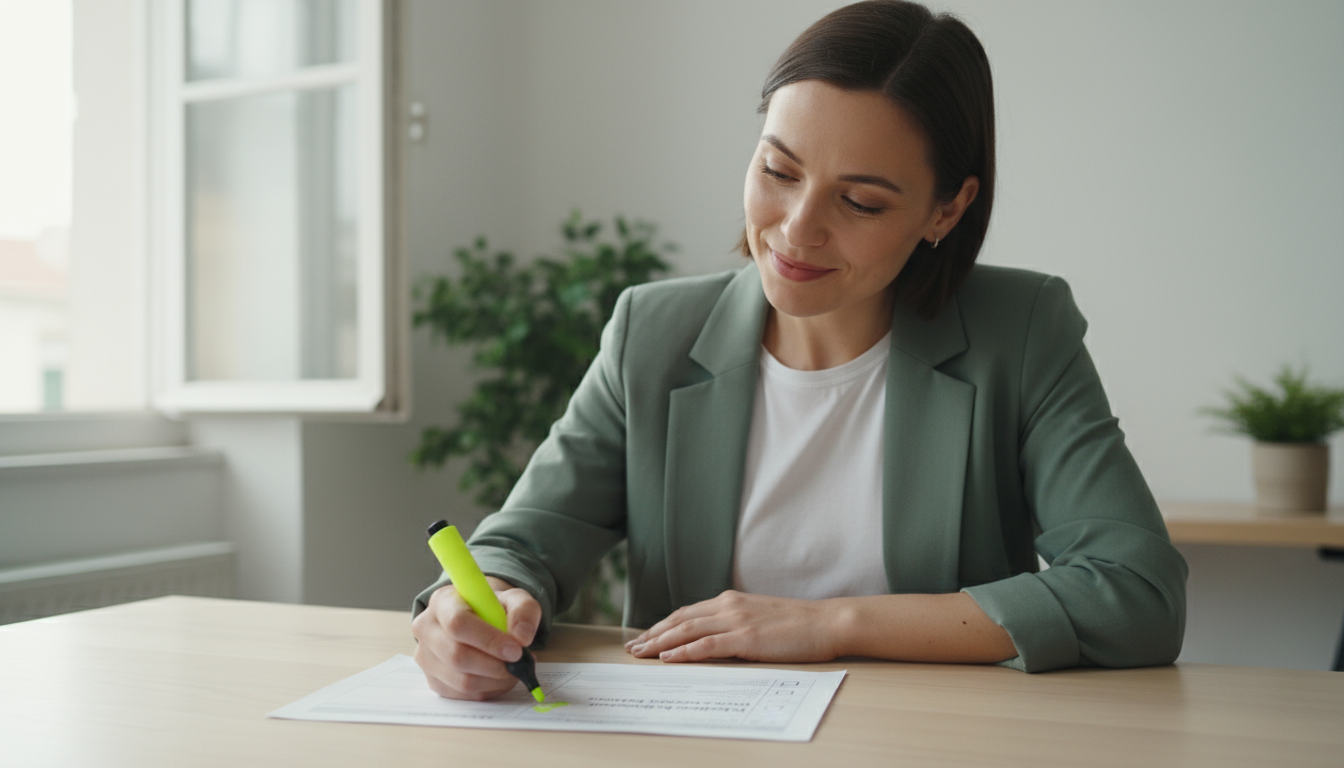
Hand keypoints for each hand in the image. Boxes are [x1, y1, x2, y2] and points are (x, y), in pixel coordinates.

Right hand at [411, 577, 541, 699]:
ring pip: (462, 681)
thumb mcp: (515, 598)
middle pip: (457, 656)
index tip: (515, 649)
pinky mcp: (434, 681)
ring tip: (513, 669)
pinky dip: (489, 690)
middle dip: (495, 665)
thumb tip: (521, 637)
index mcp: (442, 601)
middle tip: (519, 663)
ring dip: (495, 680)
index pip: (457, 623)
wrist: (479, 619)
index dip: (488, 639)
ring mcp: (426, 658)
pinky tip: (499, 676)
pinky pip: (464, 695)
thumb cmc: (493, 608)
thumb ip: (523, 611)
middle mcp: (427, 629)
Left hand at [623, 590, 842, 662]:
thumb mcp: (760, 617)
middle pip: (680, 619)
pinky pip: (707, 645)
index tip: (644, 636)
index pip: (687, 612)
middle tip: (632, 647)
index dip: (662, 625)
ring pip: (687, 630)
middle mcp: (729, 606)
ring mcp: (737, 621)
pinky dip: (684, 651)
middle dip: (653, 634)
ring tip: (640, 653)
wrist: (827, 622)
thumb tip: (714, 638)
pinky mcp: (746, 638)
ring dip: (660, 643)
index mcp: (731, 600)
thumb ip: (736, 623)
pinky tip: (668, 657)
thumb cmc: (798, 624)